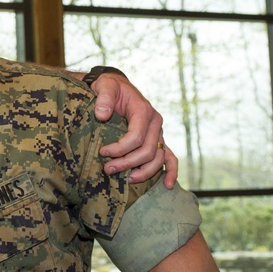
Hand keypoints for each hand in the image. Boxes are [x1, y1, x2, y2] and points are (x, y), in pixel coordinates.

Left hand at [90, 72, 177, 187]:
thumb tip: (102, 114)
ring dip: (143, 172)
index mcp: (144, 111)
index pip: (136, 137)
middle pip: (147, 151)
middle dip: (127, 163)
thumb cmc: (109, 88)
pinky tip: (167, 185)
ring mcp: (158, 133)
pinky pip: (169, 157)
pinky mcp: (156, 140)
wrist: (116, 87)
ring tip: (126, 179)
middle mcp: (155, 123)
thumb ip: (103, 98)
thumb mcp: (105, 86)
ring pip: (157, 158)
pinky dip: (170, 171)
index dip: (120, 149)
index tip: (103, 152)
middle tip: (107, 169)